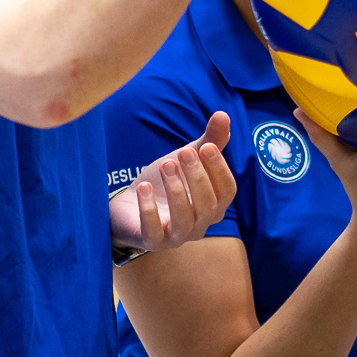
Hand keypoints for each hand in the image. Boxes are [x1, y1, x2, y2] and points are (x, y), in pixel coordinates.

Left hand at [109, 113, 236, 253]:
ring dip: (176, 190)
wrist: (128, 204)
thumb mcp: (186, 159)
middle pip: (209, 206)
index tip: (206, 146)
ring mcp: (176, 237)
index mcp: (213, 205)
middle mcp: (199, 225)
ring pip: (184, 220)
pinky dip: (149, 209)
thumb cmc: (164, 182)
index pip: (227, 191)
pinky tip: (143, 187)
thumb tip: (223, 114)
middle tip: (183, 153)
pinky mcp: (151, 242)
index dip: (219, 170)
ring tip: (165, 165)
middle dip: (197, 177)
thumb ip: (207, 141)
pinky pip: (153, 232)